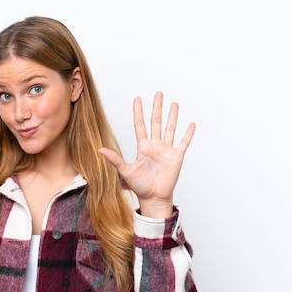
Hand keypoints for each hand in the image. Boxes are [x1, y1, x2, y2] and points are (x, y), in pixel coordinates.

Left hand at [99, 91, 194, 217]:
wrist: (154, 198)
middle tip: (158, 93)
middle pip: (156, 122)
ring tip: (174, 104)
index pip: (140, 125)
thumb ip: (115, 159)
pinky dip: (187, 134)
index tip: (137, 99)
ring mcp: (166, 151)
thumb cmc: (140, 187)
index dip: (139, 112)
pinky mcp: (176, 158)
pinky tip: (191, 124)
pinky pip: (183, 143)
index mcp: (143, 148)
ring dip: (172, 117)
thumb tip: (100, 150)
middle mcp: (155, 146)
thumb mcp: (125, 171)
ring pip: (170, 129)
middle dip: (157, 108)